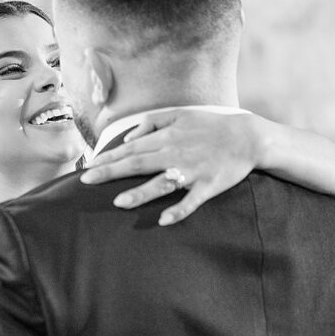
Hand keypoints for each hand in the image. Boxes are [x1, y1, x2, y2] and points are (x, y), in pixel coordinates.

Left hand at [79, 109, 259, 225]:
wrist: (248, 137)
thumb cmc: (210, 127)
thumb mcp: (180, 115)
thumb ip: (151, 122)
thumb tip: (128, 138)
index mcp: (167, 137)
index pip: (131, 149)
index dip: (109, 158)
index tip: (89, 167)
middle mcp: (175, 153)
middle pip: (138, 164)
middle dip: (110, 172)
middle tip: (86, 182)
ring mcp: (192, 171)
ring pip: (162, 183)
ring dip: (140, 193)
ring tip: (119, 202)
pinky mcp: (208, 186)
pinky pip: (192, 201)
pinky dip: (179, 210)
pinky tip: (164, 220)